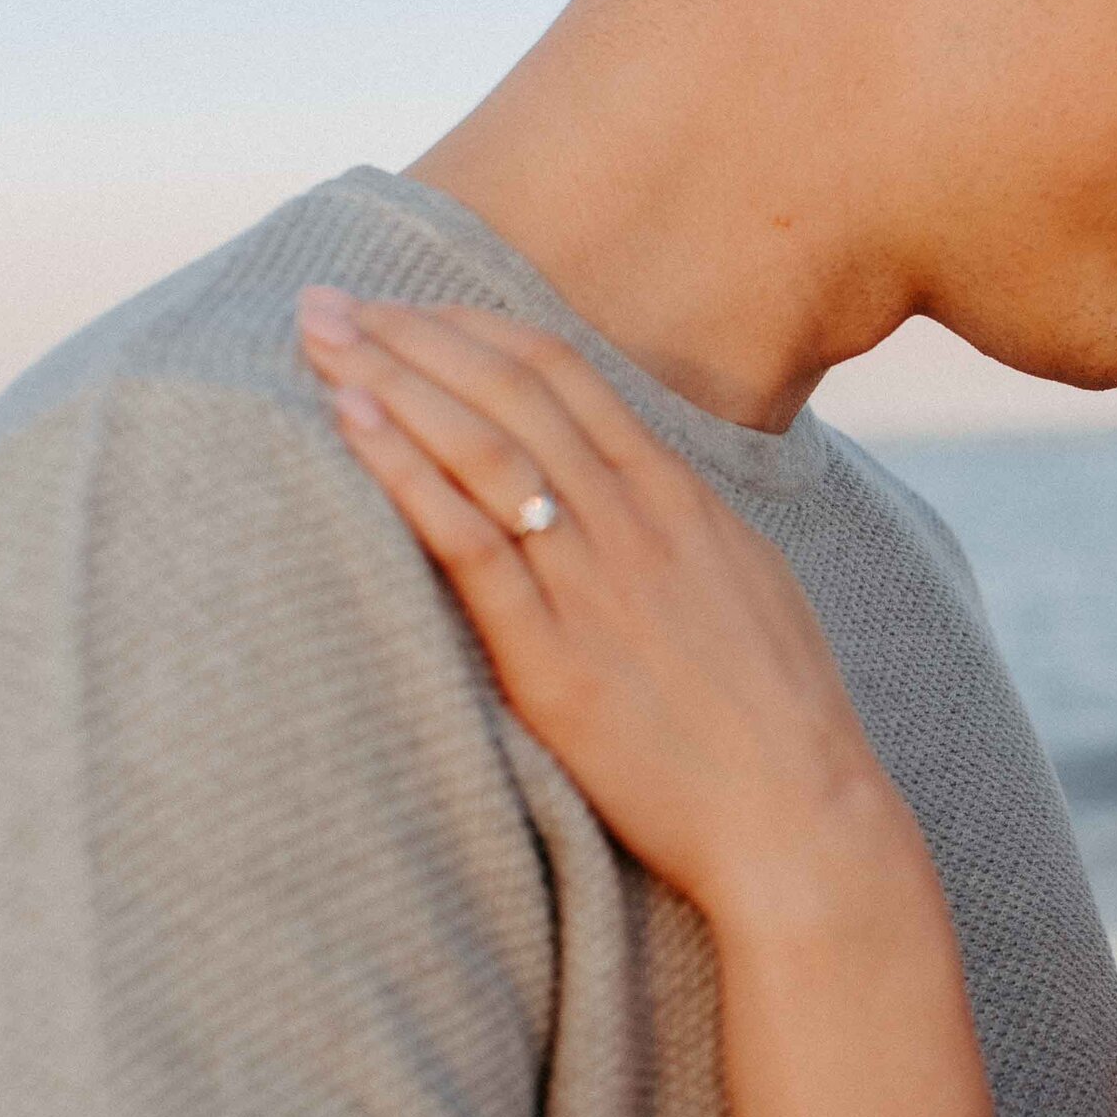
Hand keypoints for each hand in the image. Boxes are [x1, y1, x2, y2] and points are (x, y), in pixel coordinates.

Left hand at [295, 292, 921, 937]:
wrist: (801, 817)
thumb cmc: (780, 721)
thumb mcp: (745, 586)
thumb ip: (682, 529)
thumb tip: (633, 493)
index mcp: (680, 497)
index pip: (564, 375)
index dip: (475, 330)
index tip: (409, 309)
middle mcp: (634, 520)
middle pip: (506, 390)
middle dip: (409, 333)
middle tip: (328, 299)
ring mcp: (594, 584)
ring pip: (479, 447)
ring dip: (389, 379)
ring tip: (315, 337)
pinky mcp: (555, 660)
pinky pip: (468, 544)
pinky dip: (405, 472)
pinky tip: (350, 425)